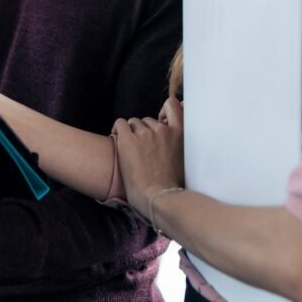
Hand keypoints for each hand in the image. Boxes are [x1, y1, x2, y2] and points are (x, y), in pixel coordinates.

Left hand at [113, 97, 184, 217]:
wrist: (158, 196)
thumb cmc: (170, 186)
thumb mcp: (183, 160)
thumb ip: (177, 145)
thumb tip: (170, 143)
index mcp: (179, 134)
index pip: (173, 105)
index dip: (164, 109)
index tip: (160, 119)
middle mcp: (162, 129)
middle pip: (148, 120)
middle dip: (145, 131)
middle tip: (142, 148)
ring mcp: (145, 133)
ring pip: (134, 123)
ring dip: (131, 133)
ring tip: (130, 149)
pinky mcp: (128, 139)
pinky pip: (120, 124)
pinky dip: (118, 130)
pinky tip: (118, 140)